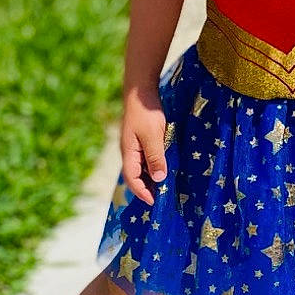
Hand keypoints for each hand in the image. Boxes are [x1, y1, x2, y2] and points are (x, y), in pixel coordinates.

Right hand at [120, 88, 168, 205]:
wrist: (141, 92)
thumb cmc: (146, 112)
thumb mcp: (153, 135)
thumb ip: (155, 157)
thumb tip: (159, 178)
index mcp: (128, 153)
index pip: (132, 179)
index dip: (142, 192)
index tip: (155, 202)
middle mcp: (129, 153)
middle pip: (136, 177)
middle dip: (147, 189)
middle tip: (163, 199)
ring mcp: (135, 147)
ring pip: (142, 169)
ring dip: (152, 179)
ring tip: (166, 188)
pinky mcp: (141, 141)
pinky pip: (146, 160)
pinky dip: (154, 167)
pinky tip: (165, 169)